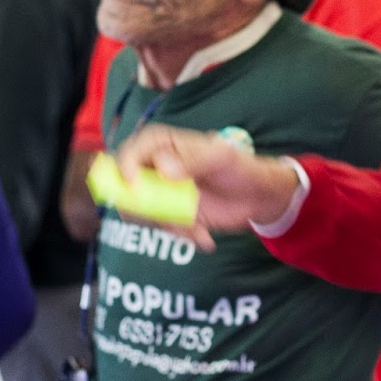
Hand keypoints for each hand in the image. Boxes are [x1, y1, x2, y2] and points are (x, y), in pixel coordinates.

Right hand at [113, 125, 301, 249]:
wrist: (256, 197)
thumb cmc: (239, 167)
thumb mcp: (220, 158)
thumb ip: (192, 161)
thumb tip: (163, 169)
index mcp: (162, 144)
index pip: (131, 151)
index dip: (126, 168)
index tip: (136, 188)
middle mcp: (155, 167)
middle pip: (124, 185)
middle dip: (140, 206)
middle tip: (163, 218)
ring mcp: (160, 192)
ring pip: (140, 212)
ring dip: (166, 224)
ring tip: (197, 229)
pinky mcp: (169, 213)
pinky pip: (161, 227)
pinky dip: (181, 234)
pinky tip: (204, 236)